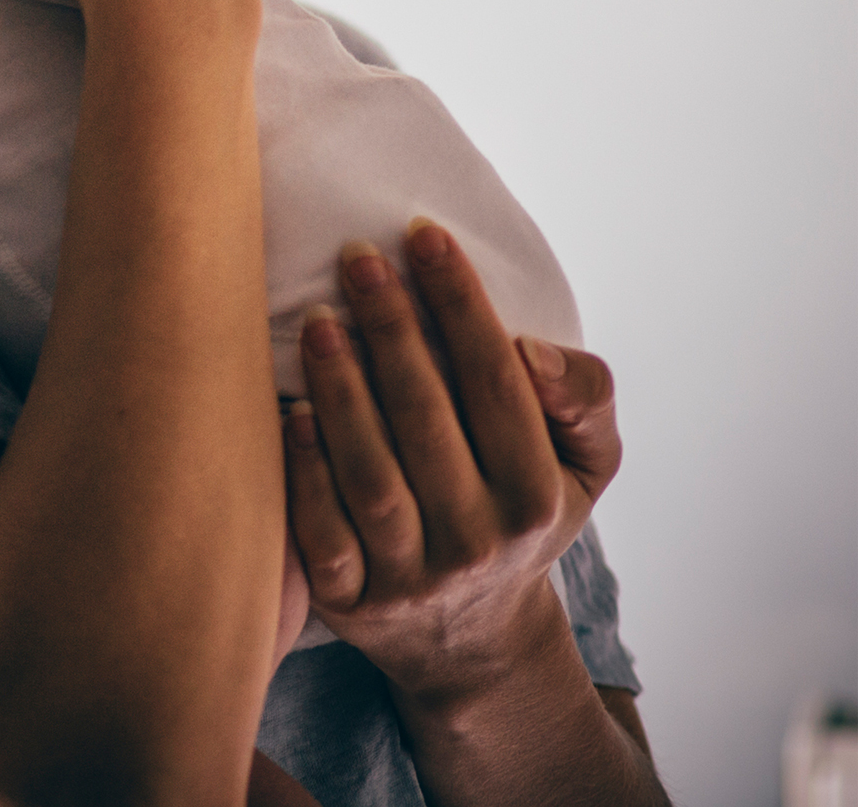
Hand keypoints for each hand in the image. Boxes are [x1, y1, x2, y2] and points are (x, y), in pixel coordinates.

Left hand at [282, 217, 621, 707]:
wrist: (472, 637)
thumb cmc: (522, 513)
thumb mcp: (585, 465)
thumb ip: (584, 398)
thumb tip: (532, 353)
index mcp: (538, 497)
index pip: (497, 384)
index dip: (460, 304)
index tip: (423, 234)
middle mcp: (478, 541)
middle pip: (427, 419)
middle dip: (391, 329)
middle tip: (356, 257)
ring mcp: (412, 577)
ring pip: (371, 475)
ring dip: (340, 391)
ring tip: (317, 320)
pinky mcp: (351, 601)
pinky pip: (321, 532)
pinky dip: (304, 469)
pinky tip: (288, 409)